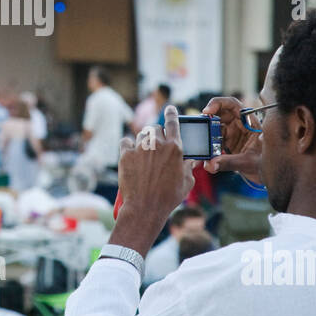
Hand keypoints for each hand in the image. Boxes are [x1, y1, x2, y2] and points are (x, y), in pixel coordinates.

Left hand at [111, 105, 194, 256]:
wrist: (145, 207)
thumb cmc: (169, 197)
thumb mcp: (187, 182)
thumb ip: (188, 167)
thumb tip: (190, 160)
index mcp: (175, 147)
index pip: (173, 122)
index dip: (172, 113)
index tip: (170, 108)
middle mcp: (157, 144)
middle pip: (156, 128)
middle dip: (157, 134)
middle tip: (156, 146)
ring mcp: (140, 148)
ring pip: (141, 134)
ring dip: (144, 140)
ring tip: (144, 154)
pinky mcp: (125, 154)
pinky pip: (126, 141)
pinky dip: (128, 146)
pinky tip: (131, 154)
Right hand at [198, 96, 262, 179]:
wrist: (272, 176)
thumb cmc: (267, 165)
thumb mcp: (248, 162)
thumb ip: (229, 163)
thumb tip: (210, 164)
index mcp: (249, 122)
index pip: (232, 105)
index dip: (218, 104)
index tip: (206, 111)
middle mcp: (240, 125)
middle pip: (219, 116)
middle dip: (207, 123)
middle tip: (199, 131)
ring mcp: (233, 134)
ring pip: (214, 130)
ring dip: (206, 139)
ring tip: (202, 153)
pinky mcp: (228, 144)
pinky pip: (214, 142)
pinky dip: (208, 150)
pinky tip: (205, 160)